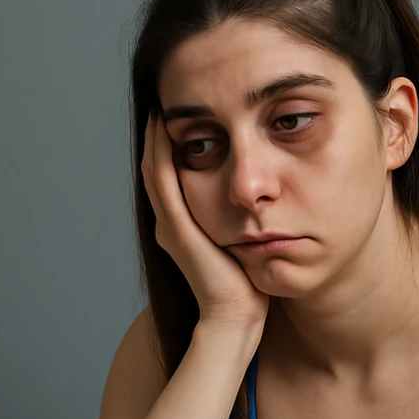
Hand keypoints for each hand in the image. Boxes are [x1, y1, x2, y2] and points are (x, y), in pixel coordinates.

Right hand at [142, 110, 269, 330]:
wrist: (236, 318)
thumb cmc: (246, 289)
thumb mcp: (243, 244)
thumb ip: (242, 221)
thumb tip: (263, 201)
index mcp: (182, 228)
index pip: (172, 177)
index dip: (173, 146)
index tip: (185, 116)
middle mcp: (169, 224)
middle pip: (158, 168)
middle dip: (162, 135)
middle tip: (168, 100)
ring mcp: (170, 225)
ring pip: (156, 168)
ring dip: (158, 136)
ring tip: (163, 105)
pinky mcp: (177, 227)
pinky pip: (164, 179)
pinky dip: (163, 150)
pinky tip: (167, 126)